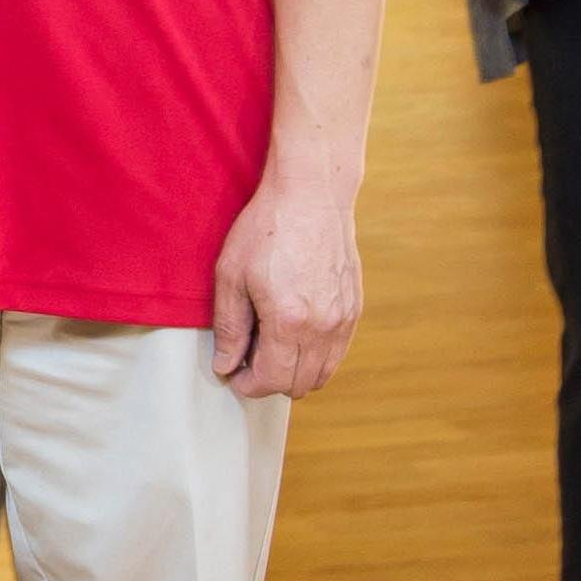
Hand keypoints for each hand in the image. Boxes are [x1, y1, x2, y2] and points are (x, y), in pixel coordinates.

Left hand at [209, 174, 359, 399]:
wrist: (312, 196)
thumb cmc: (267, 229)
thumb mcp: (232, 276)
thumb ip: (229, 327)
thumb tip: (226, 365)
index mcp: (289, 321)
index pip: (271, 380)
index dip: (248, 384)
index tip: (234, 373)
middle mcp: (323, 327)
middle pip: (299, 384)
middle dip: (270, 381)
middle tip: (249, 360)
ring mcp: (344, 319)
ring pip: (323, 374)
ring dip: (295, 372)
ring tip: (271, 349)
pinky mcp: (354, 308)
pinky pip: (337, 352)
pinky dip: (316, 357)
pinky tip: (294, 335)